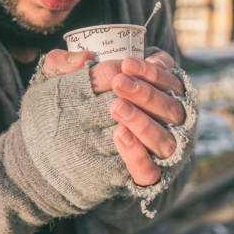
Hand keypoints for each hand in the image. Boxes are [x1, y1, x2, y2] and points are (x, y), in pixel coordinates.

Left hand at [41, 50, 184, 186]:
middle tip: (119, 82)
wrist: (62, 155)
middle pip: (171, 107)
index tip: (127, 64)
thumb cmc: (73, 107)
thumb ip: (66, 63)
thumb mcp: (65, 81)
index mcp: (159, 94)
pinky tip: (118, 135)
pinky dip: (138, 155)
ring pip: (166, 139)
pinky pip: (151, 172)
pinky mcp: (149, 176)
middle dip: (146, 93)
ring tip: (116, 107)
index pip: (169, 80)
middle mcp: (167, 123)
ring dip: (143, 122)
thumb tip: (84, 58)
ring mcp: (161, 150)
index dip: (153, 72)